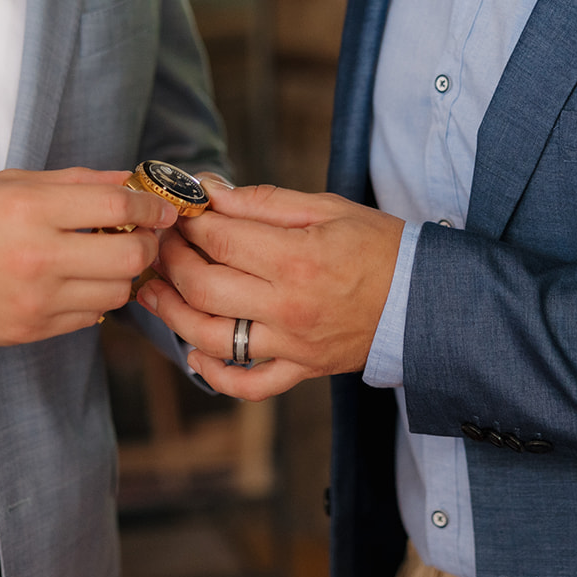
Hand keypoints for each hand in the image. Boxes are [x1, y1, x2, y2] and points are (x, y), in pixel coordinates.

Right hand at [0, 168, 177, 351]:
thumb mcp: (6, 182)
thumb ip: (73, 182)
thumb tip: (128, 180)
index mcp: (27, 209)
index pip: (117, 208)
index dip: (150, 207)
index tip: (160, 208)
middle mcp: (34, 257)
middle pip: (129, 257)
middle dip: (147, 244)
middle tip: (142, 235)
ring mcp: (33, 300)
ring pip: (116, 293)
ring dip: (123, 275)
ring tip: (107, 258)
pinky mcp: (29, 331)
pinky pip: (89, 318)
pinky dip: (95, 299)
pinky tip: (78, 282)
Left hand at [136, 180, 403, 399]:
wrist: (424, 299)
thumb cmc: (380, 246)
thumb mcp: (326, 208)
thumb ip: (263, 202)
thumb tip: (210, 191)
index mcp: (295, 259)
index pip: (218, 241)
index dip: (188, 224)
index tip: (178, 212)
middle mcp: (287, 307)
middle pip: (202, 288)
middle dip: (170, 262)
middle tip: (162, 244)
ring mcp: (292, 344)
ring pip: (211, 338)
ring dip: (171, 315)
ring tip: (152, 292)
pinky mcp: (301, 370)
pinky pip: (249, 385)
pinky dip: (215, 374)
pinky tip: (194, 352)